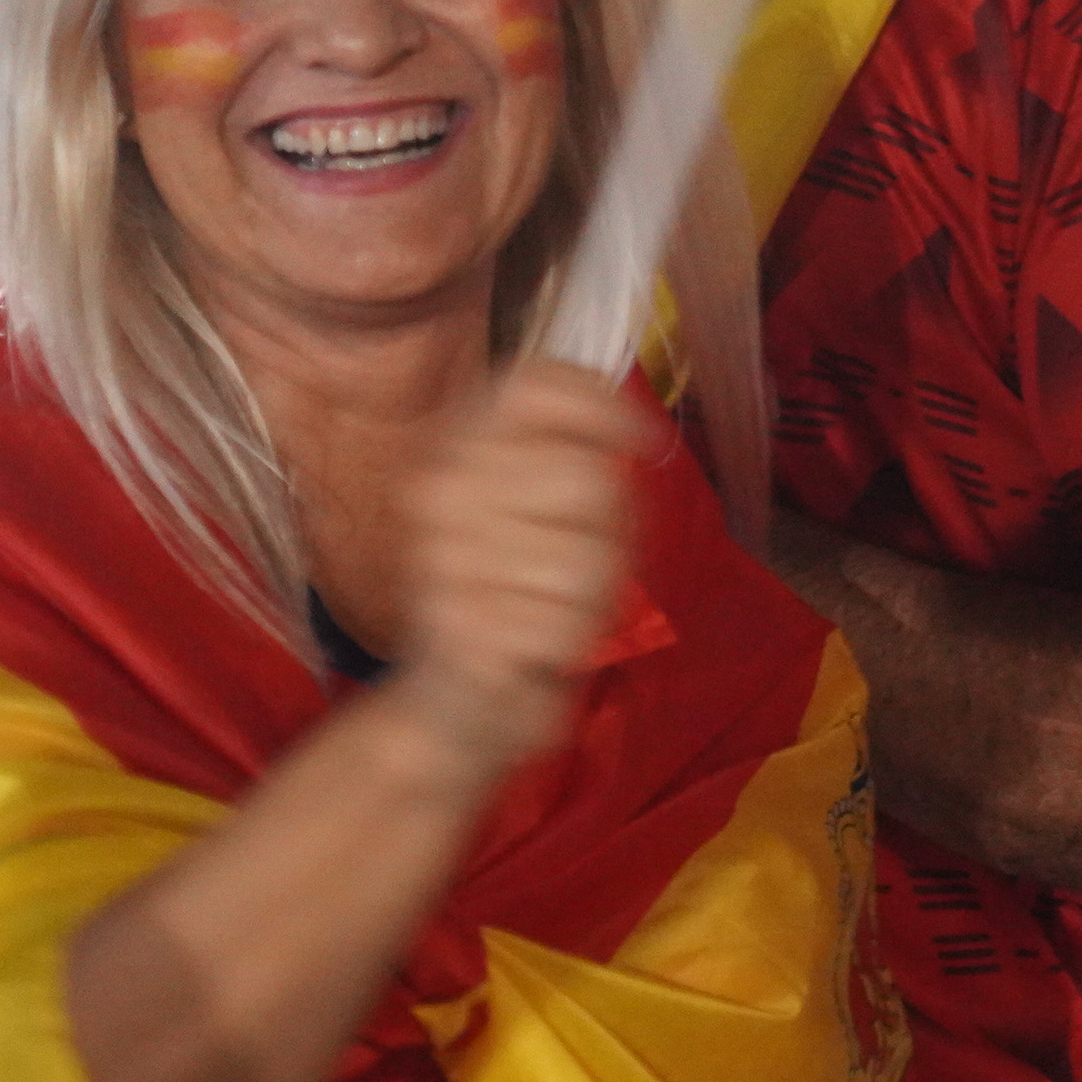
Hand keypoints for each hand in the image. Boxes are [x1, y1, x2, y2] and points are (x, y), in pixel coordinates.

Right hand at [394, 363, 652, 767]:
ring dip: (592, 595)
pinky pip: (565, 624)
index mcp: (463, 444)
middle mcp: (444, 489)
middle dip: (610, 531)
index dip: (601, 404)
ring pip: (586, 560)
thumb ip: (577, 457)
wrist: (453, 697)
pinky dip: (568, 641)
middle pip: (586, 480)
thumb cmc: (516, 590)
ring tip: (554, 606)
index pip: (536, 384)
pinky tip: (536, 646)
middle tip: (581, 561)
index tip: (637, 439)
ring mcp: (446, 559)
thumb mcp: (544, 509)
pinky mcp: (460, 627)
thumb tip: (636, 429)